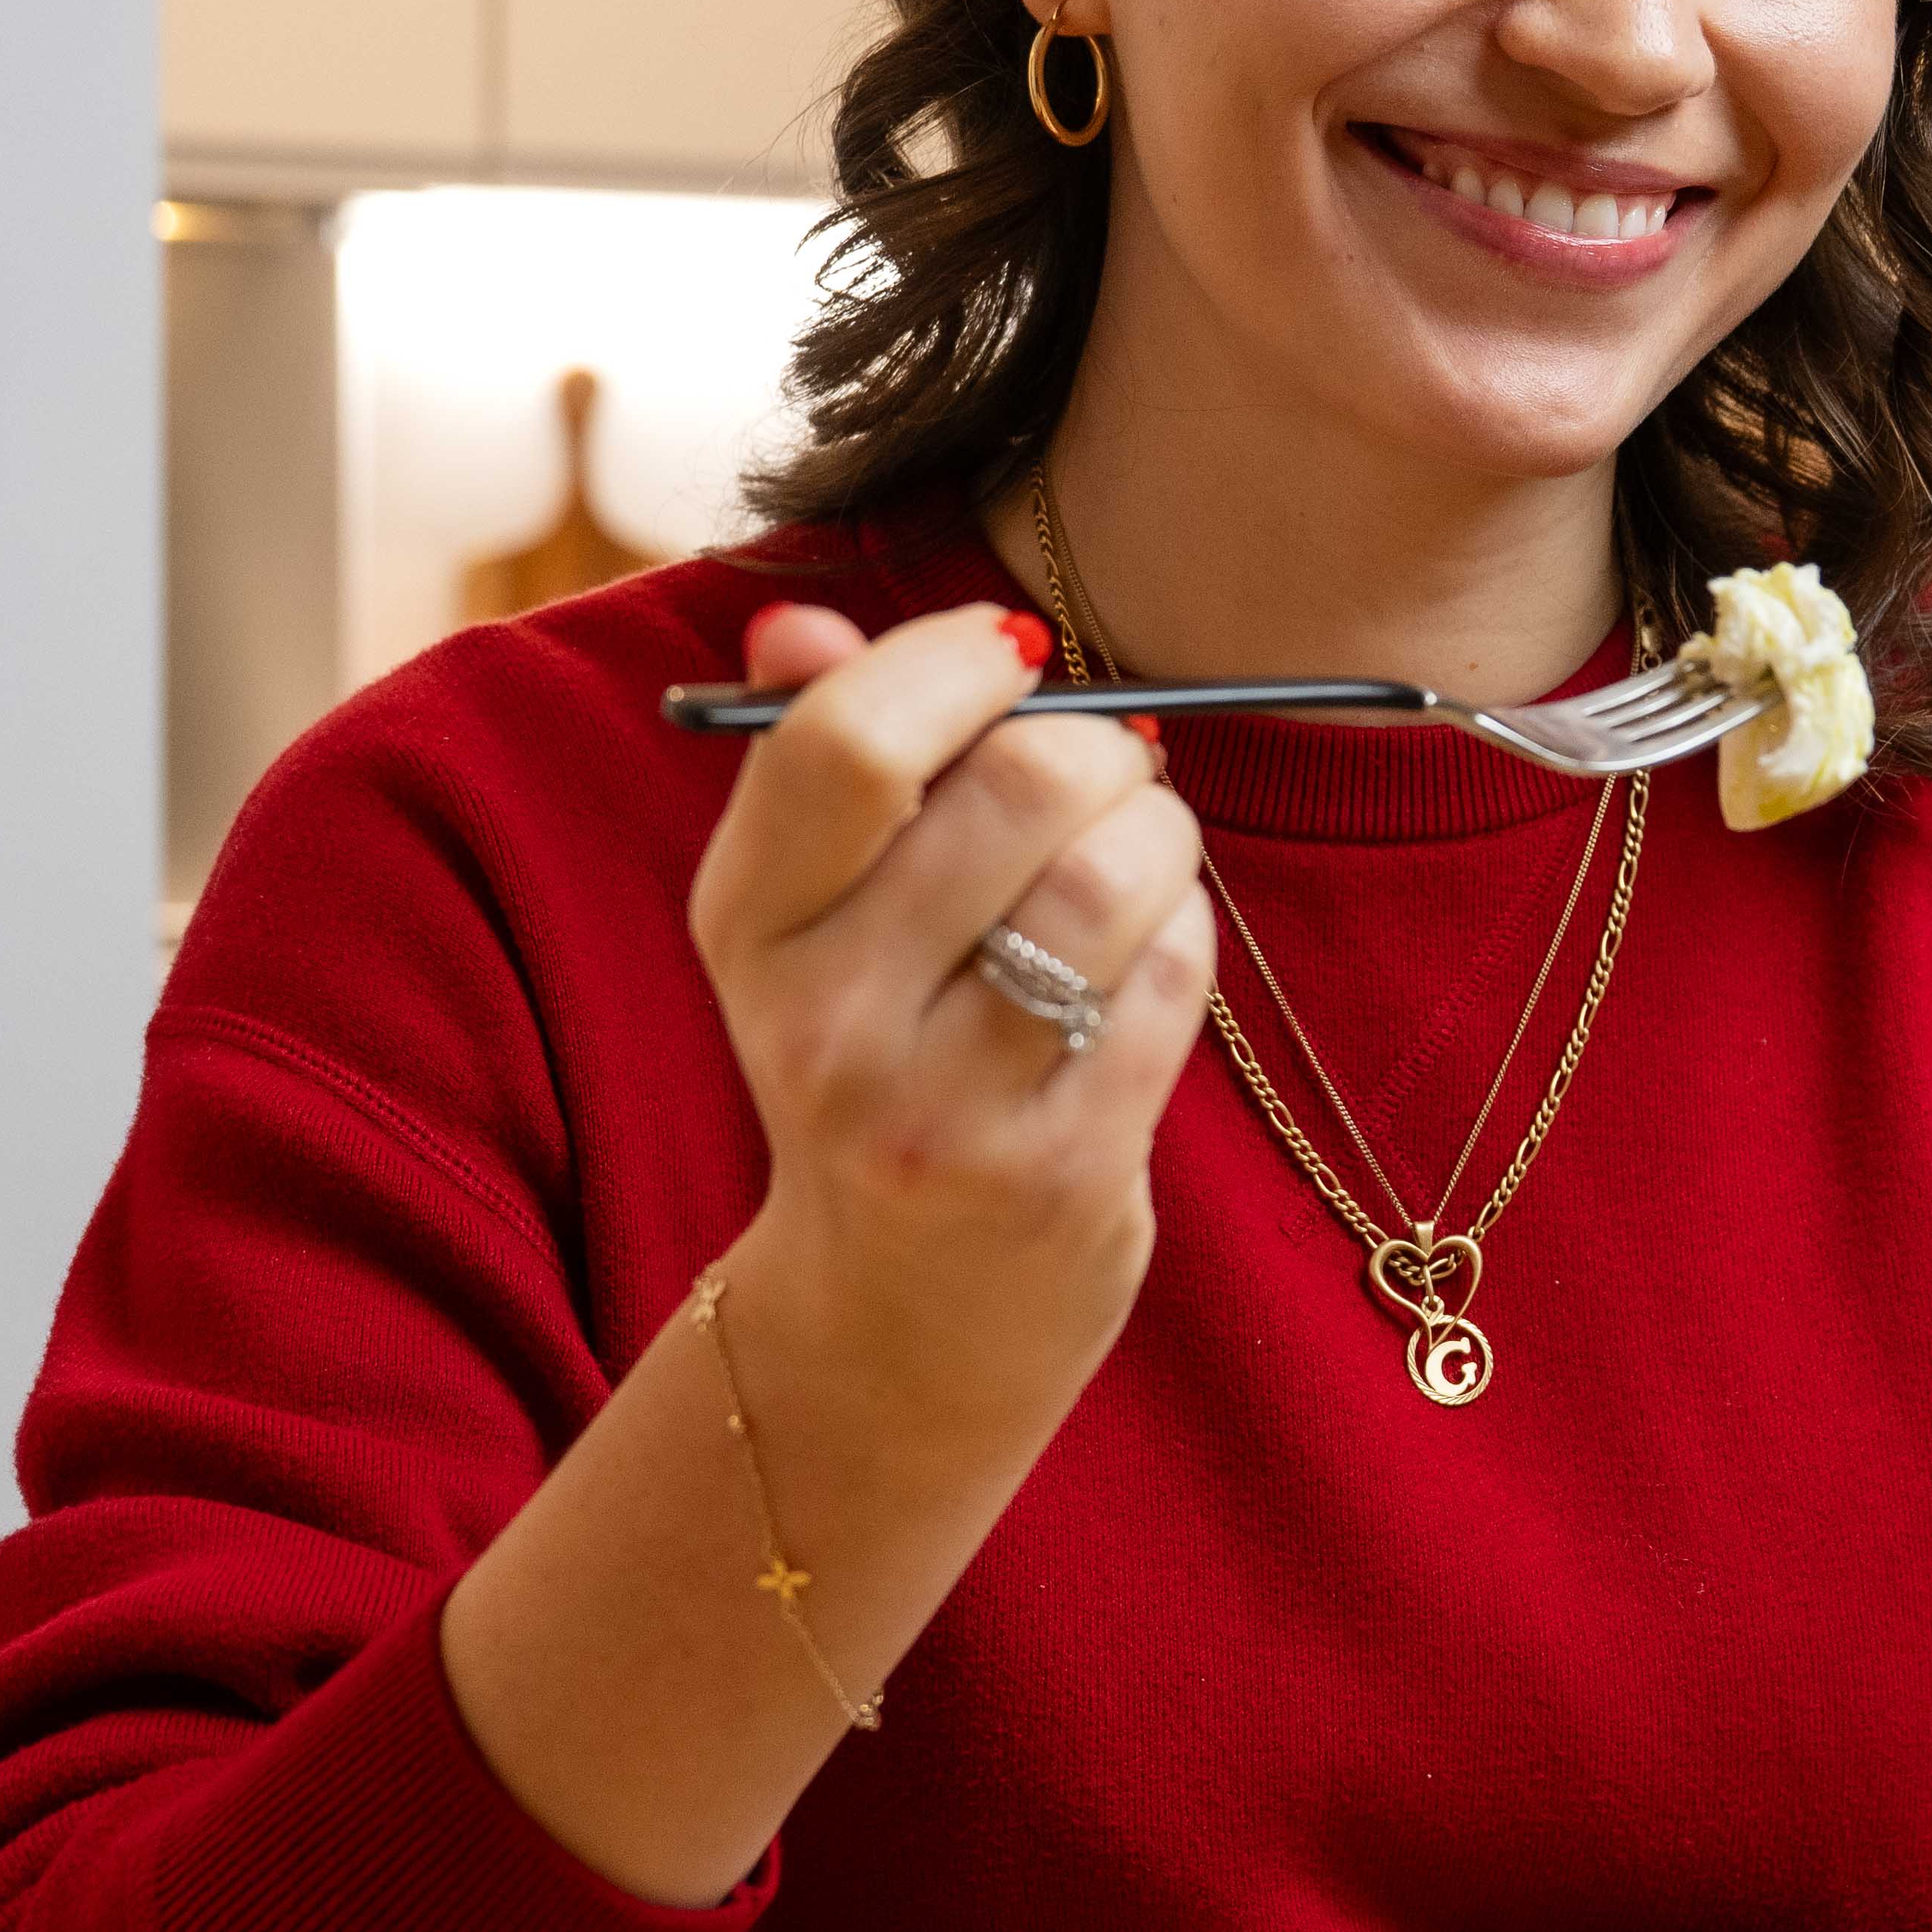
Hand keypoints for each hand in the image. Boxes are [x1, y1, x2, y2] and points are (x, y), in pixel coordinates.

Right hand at [688, 599, 1215, 1453]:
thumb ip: (812, 755)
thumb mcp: (805, 920)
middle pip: (1017, 786)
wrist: (897, 1313)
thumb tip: (798, 618)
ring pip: (1110, 876)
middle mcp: (823, 1017)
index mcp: (746, 921)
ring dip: (1158, 837)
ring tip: (1138, 859)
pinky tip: (1148, 959)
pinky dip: (1186, 937)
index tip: (1010, 659)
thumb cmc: (875, 1056)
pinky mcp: (1056, 1173)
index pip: (844, 738)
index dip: (956, 661)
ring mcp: (939, 1107)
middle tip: (1105, 773)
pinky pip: (1171, 979)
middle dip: (1098, 749)